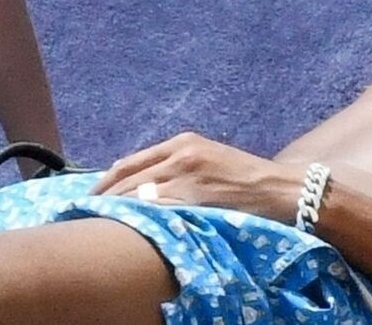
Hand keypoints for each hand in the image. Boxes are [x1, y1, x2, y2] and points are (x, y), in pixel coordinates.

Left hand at [95, 132, 295, 221]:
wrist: (284, 191)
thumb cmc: (247, 179)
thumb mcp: (208, 161)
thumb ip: (176, 167)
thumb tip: (143, 186)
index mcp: (181, 143)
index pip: (130, 162)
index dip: (106, 181)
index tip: (91, 195)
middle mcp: (180, 154)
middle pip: (128, 177)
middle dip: (105, 196)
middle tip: (87, 213)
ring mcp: (187, 175)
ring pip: (139, 194)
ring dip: (118, 209)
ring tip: (101, 223)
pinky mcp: (197, 196)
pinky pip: (159, 209)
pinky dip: (141, 218)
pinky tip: (129, 229)